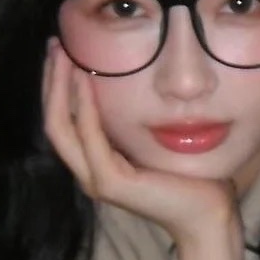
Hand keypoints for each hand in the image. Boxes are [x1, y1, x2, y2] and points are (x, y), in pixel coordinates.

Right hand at [42, 40, 244, 259]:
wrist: (207, 215)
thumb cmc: (189, 176)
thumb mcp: (153, 140)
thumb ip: (135, 120)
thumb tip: (133, 81)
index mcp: (96, 162)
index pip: (64, 120)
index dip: (57, 86)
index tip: (62, 50)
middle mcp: (89, 171)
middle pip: (54, 121)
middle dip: (51, 81)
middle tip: (54, 44)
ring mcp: (96, 179)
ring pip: (62, 128)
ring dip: (60, 87)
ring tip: (63, 54)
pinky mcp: (111, 183)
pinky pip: (90, 138)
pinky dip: (85, 107)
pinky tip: (86, 79)